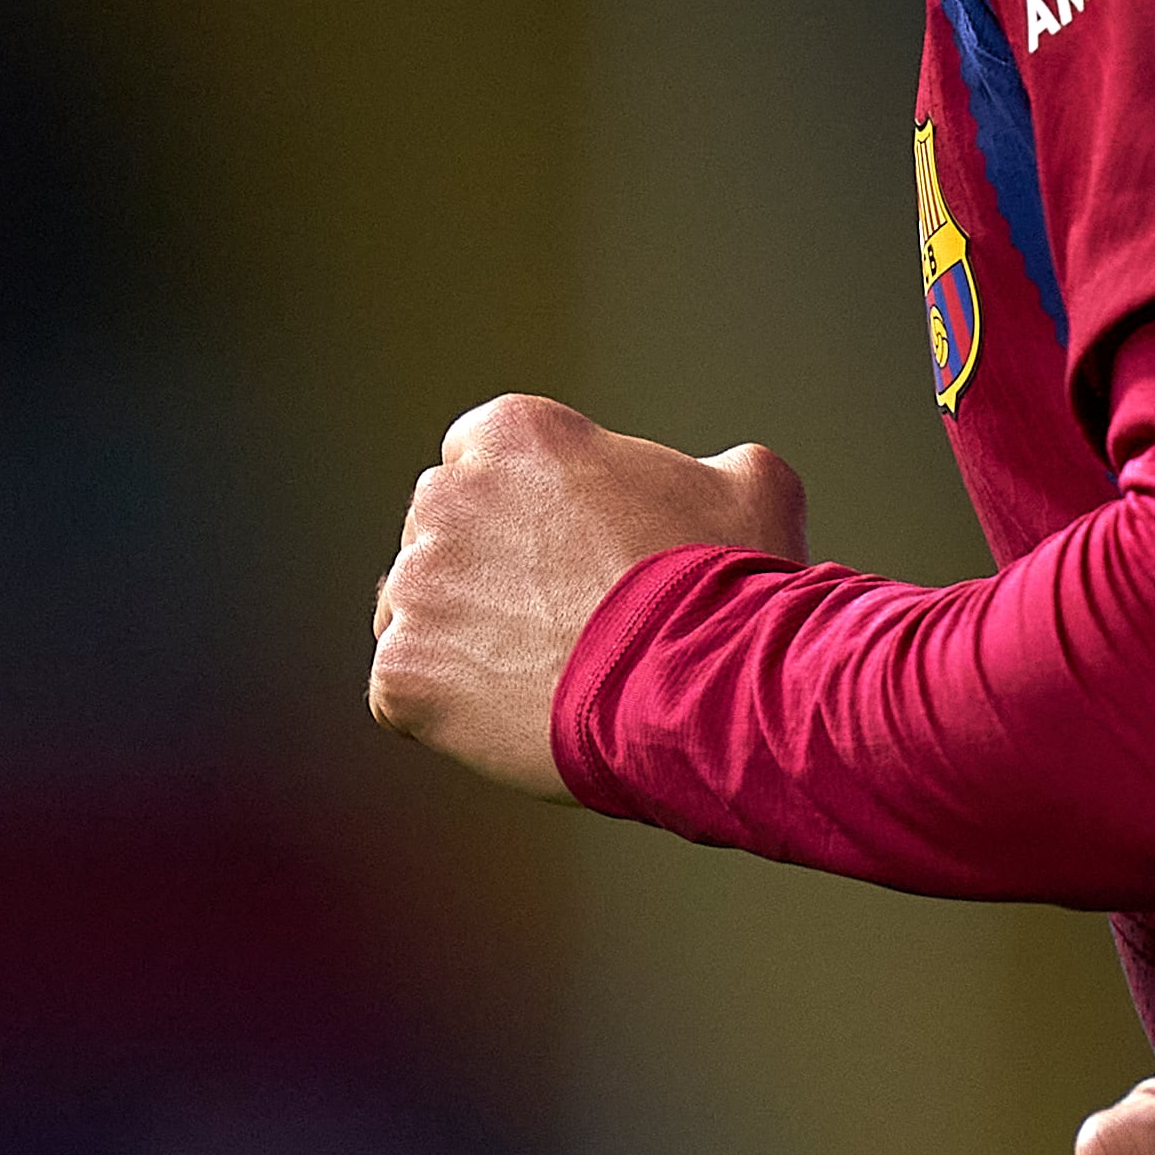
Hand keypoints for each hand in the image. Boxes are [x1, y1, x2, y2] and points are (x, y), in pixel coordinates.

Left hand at [368, 394, 803, 798]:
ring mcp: (417, 588)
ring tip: (539, 678)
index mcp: (516, 434)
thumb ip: (710, 467)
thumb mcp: (752, 488)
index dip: (523, 511)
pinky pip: (402, 690)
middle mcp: (448, 497)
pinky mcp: (402, 674)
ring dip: (459, 639)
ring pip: (415, 611)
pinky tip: (512, 719)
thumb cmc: (728, 584)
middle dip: (482, 570)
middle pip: (440, 532)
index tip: (563, 555)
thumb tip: (718, 476)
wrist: (702, 689)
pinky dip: (445, 712)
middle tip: (555, 622)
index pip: (483, 460)